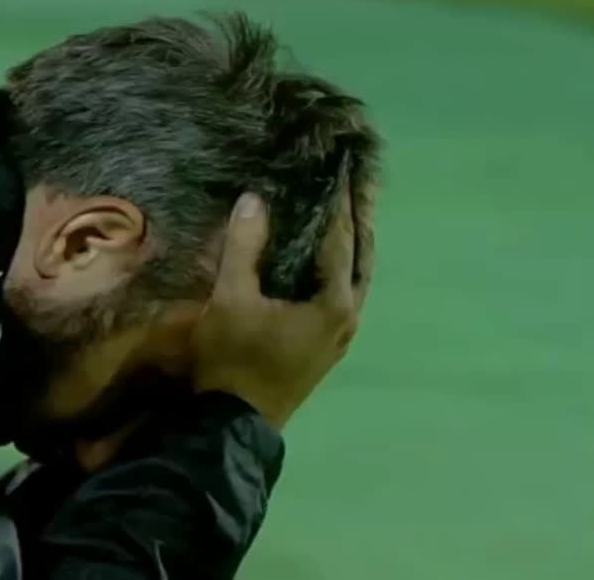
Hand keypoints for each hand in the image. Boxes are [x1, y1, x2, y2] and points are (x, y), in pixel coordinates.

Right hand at [190, 183, 373, 429]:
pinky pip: (343, 294)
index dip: (339, 202)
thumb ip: (244, 246)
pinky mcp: (327, 346)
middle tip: (359, 183)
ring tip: (347, 213)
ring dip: (354, 245)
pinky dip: (341, 268)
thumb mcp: (231, 298)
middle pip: (362, 257)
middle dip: (360, 219)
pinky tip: (324, 258)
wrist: (231, 423)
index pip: (341, 239)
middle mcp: (348, 317)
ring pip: (356, 279)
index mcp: (334, 302)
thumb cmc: (233, 359)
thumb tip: (254, 199)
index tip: (341, 169)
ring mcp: (341, 336)